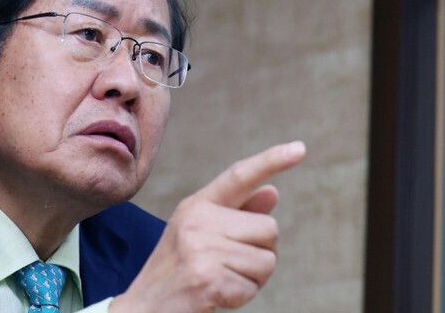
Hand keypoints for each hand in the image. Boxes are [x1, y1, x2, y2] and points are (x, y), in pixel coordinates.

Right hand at [110, 141, 305, 312]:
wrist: (144, 307)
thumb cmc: (178, 268)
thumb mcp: (201, 233)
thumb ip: (237, 213)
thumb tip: (272, 191)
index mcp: (197, 204)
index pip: (239, 176)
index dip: (271, 161)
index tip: (300, 148)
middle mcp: (197, 220)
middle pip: (269, 227)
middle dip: (260, 251)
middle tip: (227, 264)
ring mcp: (201, 249)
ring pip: (267, 260)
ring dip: (252, 278)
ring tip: (220, 279)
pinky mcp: (207, 279)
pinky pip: (253, 287)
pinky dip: (241, 297)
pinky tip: (215, 295)